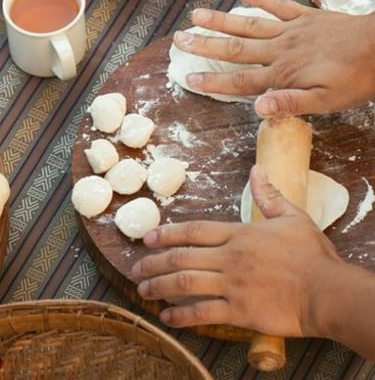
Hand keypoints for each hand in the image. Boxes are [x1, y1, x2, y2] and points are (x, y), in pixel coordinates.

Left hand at [131, 165, 340, 334]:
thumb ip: (269, 196)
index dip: (168, 233)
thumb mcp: (292, 217)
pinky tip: (166, 317)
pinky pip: (203, 313)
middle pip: (183, 256)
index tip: (148, 238)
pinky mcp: (239, 311)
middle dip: (155, 262)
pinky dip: (181, 315)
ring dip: (160, 286)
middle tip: (135, 267)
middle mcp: (231, 258)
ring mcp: (233, 285)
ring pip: (186, 283)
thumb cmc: (312, 254)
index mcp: (240, 234)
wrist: (325, 290)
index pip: (195, 230)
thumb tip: (257, 171)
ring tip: (142, 290)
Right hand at [173, 0, 374, 115]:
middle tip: (179, 39)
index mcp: (283, 74)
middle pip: (236, 48)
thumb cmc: (356, 79)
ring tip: (196, 14)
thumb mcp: (327, 102)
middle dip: (206, 45)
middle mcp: (281, 50)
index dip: (213, 80)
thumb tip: (257, 108)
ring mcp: (291, 30)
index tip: (188, 77)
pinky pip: (278, 4)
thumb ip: (292, 103)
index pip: (241, 80)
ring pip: (249, 24)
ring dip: (222, 19)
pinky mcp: (305, 16)